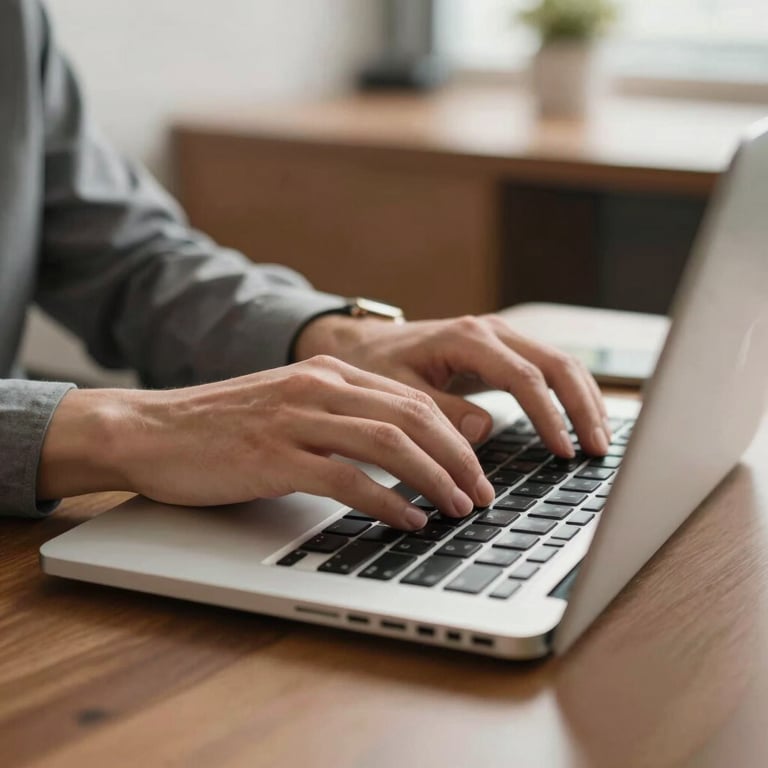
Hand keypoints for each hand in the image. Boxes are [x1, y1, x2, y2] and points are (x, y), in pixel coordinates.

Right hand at [38, 356, 495, 528]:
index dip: (455, 436)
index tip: (477, 469)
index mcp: (328, 374)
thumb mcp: (290, 407)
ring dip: (434, 479)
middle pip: (414, 417)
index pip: (412, 400)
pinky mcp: (274, 457)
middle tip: (481, 494)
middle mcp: (319, 388)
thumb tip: (398, 451)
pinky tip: (408, 520)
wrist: (150, 430)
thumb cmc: (221, 427)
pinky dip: (387, 502)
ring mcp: (296, 420)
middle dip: (459, 458)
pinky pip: (347, 478)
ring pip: (390, 443)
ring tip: (457, 508)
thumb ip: (340, 418)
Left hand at [295, 313, 610, 456]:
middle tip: (599, 449)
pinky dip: (570, 393)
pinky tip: (581, 420)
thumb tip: (484, 429)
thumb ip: (440, 411)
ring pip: (560, 362)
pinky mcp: (503, 349)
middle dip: (582, 407)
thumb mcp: (398, 393)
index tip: (564, 451)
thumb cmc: (377, 366)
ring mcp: (501, 336)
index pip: (525, 378)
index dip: (549, 416)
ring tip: (600, 440)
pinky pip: (548, 367)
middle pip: (557, 364)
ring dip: (584, 399)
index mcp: (468, 339)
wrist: (366, 343)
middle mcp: (492, 331)